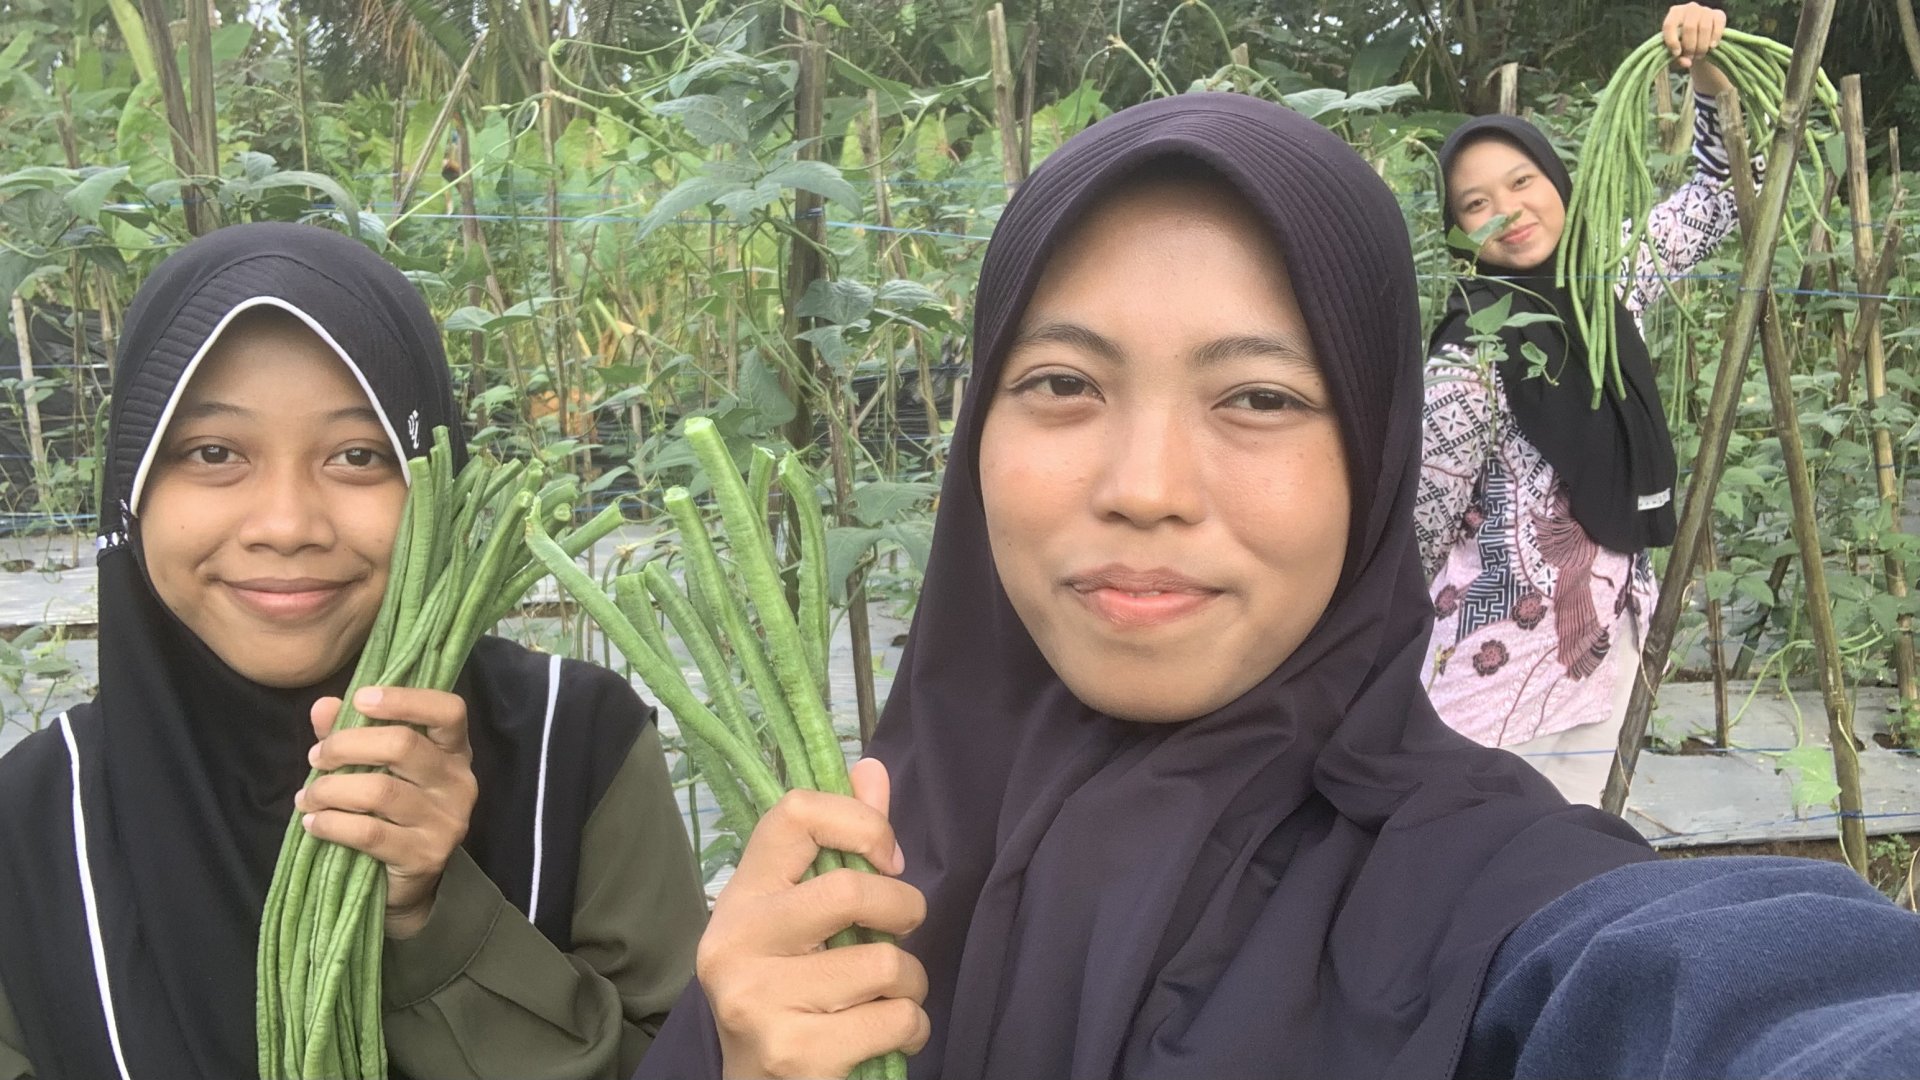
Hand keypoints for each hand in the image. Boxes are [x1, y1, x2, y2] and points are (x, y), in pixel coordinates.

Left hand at [297, 687, 478, 938]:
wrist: (408, 883)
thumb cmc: (391, 812)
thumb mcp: (377, 767)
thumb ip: (353, 733)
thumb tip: (323, 706)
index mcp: (454, 751)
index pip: (448, 711)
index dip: (405, 699)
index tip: (361, 699)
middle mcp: (458, 782)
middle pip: (403, 746)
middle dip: (346, 746)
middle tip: (316, 757)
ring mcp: (446, 821)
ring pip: (380, 790)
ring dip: (330, 789)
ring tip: (307, 796)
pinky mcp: (425, 855)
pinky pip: (370, 832)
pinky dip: (332, 824)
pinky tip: (313, 822)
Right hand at [701, 759, 930, 1078]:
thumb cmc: (791, 997)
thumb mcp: (802, 921)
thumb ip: (840, 847)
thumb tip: (870, 768)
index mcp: (740, 899)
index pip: (794, 813)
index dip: (861, 823)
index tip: (887, 860)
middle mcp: (735, 944)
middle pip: (848, 890)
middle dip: (904, 911)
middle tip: (902, 936)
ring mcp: (758, 1002)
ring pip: (885, 964)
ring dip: (912, 984)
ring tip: (890, 998)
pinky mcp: (794, 1054)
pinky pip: (895, 1020)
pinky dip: (912, 1028)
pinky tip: (886, 1036)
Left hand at [1663, 3, 1726, 68]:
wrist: (1700, 38)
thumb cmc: (1683, 44)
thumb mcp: (1676, 51)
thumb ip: (1677, 57)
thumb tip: (1687, 63)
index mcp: (1675, 13)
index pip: (1670, 25)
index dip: (1672, 41)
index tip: (1676, 54)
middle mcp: (1690, 8)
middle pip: (1689, 28)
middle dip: (1690, 47)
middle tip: (1690, 57)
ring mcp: (1705, 10)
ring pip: (1704, 28)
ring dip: (1702, 46)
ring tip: (1699, 55)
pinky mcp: (1719, 14)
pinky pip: (1718, 26)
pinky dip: (1715, 38)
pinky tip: (1712, 47)